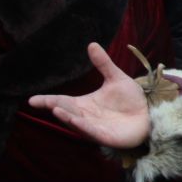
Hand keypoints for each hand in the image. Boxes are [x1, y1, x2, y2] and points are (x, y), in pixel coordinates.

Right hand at [29, 42, 151, 149]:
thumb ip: (103, 64)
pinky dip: (84, 127)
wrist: (150, 114)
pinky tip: (76, 121)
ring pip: (77, 123)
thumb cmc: (131, 99)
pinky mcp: (106, 137)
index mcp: (84, 104)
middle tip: (39, 103)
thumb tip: (91, 44)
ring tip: (56, 109)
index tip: (31, 100)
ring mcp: (95, 128)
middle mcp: (86, 117)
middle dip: (54, 107)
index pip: (62, 102)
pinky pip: (92, 132)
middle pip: (66, 112)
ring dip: (67, 117)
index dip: (47, 101)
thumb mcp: (116, 78)